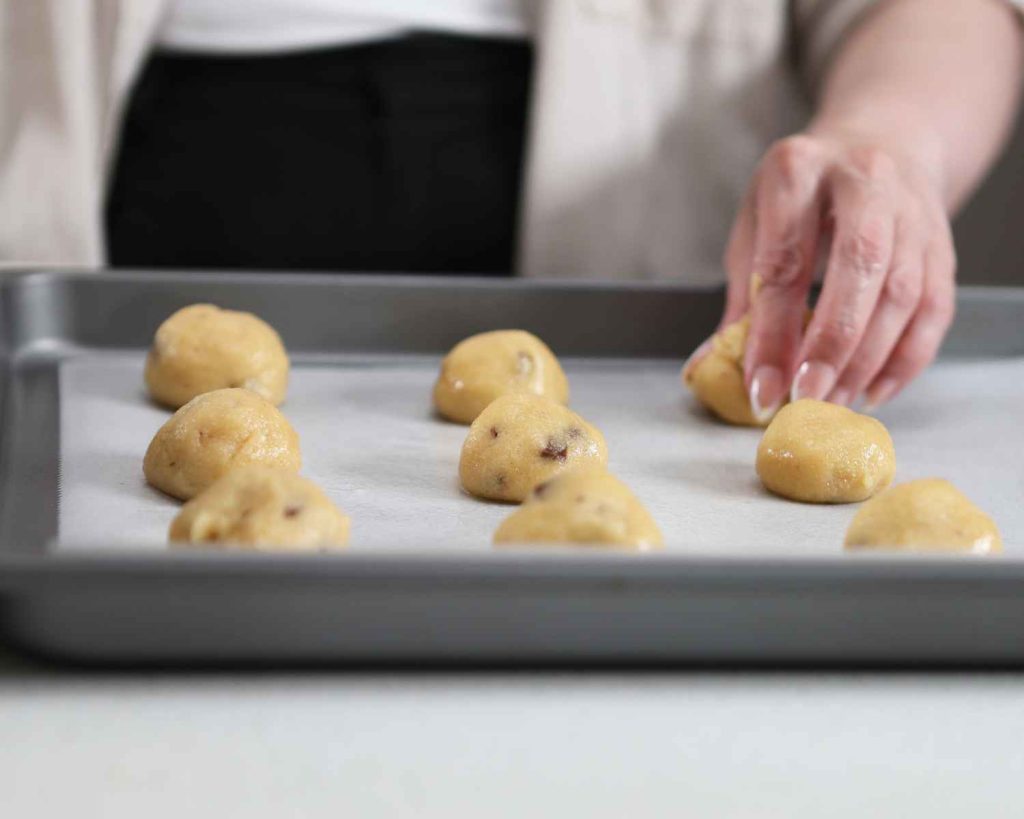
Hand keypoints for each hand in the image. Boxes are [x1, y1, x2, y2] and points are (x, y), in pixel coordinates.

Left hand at [717, 132, 955, 419]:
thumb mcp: (756, 227)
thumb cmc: (800, 198)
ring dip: (867, 360)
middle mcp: (864, 178)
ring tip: (834, 403)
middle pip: (859, 266)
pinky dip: (907, 359)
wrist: (878, 143)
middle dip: (832, 344)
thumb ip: (742, 297)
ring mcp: (912, 207)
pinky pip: (935, 308)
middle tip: (807, 398)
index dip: (773, 333)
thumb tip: (711, 367)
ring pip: (903, 293)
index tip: (762, 388)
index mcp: (798, 170)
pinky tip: (874, 390)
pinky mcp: (943, 241)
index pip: (786, 260)